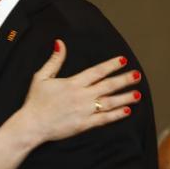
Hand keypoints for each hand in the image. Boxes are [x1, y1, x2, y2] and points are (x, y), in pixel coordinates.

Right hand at [16, 39, 140, 144]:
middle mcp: (81, 96)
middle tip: (137, 75)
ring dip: (125, 97)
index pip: (96, 71)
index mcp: (73, 83)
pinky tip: (127, 110)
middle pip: (108, 86)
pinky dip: (116, 115)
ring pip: (109, 102)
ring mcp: (84, 111)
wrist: (32, 125)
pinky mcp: (83, 125)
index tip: (123, 60)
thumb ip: (54, 61)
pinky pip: (103, 119)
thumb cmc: (35, 101)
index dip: (111, 65)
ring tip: (137, 93)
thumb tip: (60, 43)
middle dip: (124, 80)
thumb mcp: (41, 77)